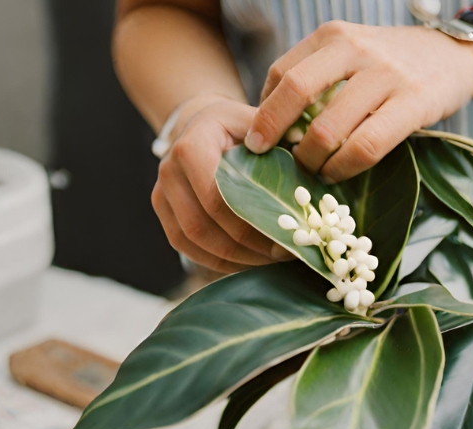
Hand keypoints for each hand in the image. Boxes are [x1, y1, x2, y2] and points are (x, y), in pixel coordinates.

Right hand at [152, 96, 291, 272]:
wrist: (204, 125)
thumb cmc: (240, 127)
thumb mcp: (259, 123)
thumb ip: (280, 140)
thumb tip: (312, 157)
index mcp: (192, 145)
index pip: (217, 197)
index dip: (253, 222)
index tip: (287, 234)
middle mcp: (169, 169)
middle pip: (203, 224)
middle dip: (247, 246)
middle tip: (283, 253)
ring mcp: (160, 192)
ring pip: (194, 240)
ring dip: (234, 258)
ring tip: (270, 261)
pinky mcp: (163, 211)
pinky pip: (187, 246)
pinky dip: (218, 261)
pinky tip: (248, 262)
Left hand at [244, 21, 472, 181]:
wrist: (457, 56)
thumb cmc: (395, 64)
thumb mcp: (353, 54)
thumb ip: (318, 79)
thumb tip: (271, 124)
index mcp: (334, 35)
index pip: (281, 73)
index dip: (264, 111)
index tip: (258, 140)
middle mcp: (355, 48)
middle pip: (295, 91)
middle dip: (274, 132)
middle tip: (269, 159)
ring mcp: (385, 75)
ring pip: (329, 126)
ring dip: (311, 158)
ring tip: (311, 171)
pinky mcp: (413, 102)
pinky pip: (366, 144)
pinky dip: (344, 167)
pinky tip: (338, 174)